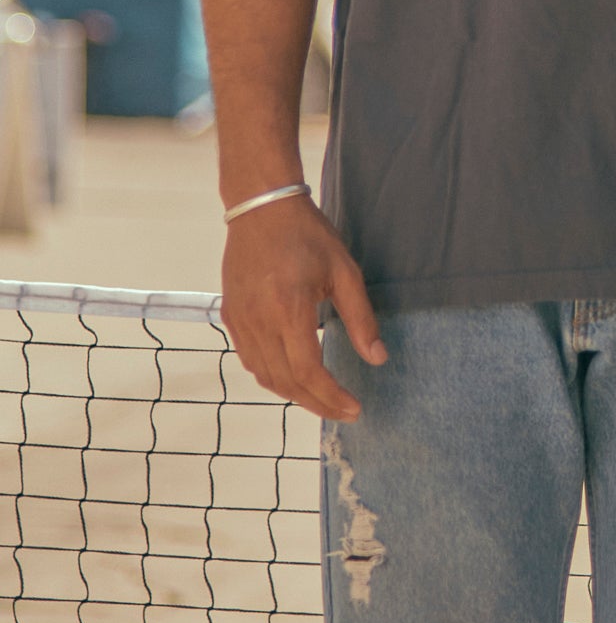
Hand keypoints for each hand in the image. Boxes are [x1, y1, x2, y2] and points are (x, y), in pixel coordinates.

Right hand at [221, 194, 385, 419]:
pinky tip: (294, 377)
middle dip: (316, 404)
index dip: (331, 396)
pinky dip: (274, 377)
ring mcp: (240, 322)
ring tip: (324, 399)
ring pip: (265, 376)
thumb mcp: (344, 272)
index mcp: (289, 309)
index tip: (355, 408)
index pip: (307, 371)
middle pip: (285, 382)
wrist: (261, 210)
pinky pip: (251, 361)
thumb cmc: (308, 236)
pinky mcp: (231, 318)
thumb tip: (377, 358)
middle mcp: (259, 322)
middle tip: (344, 412)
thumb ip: (361, 318)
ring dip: (294, 395)